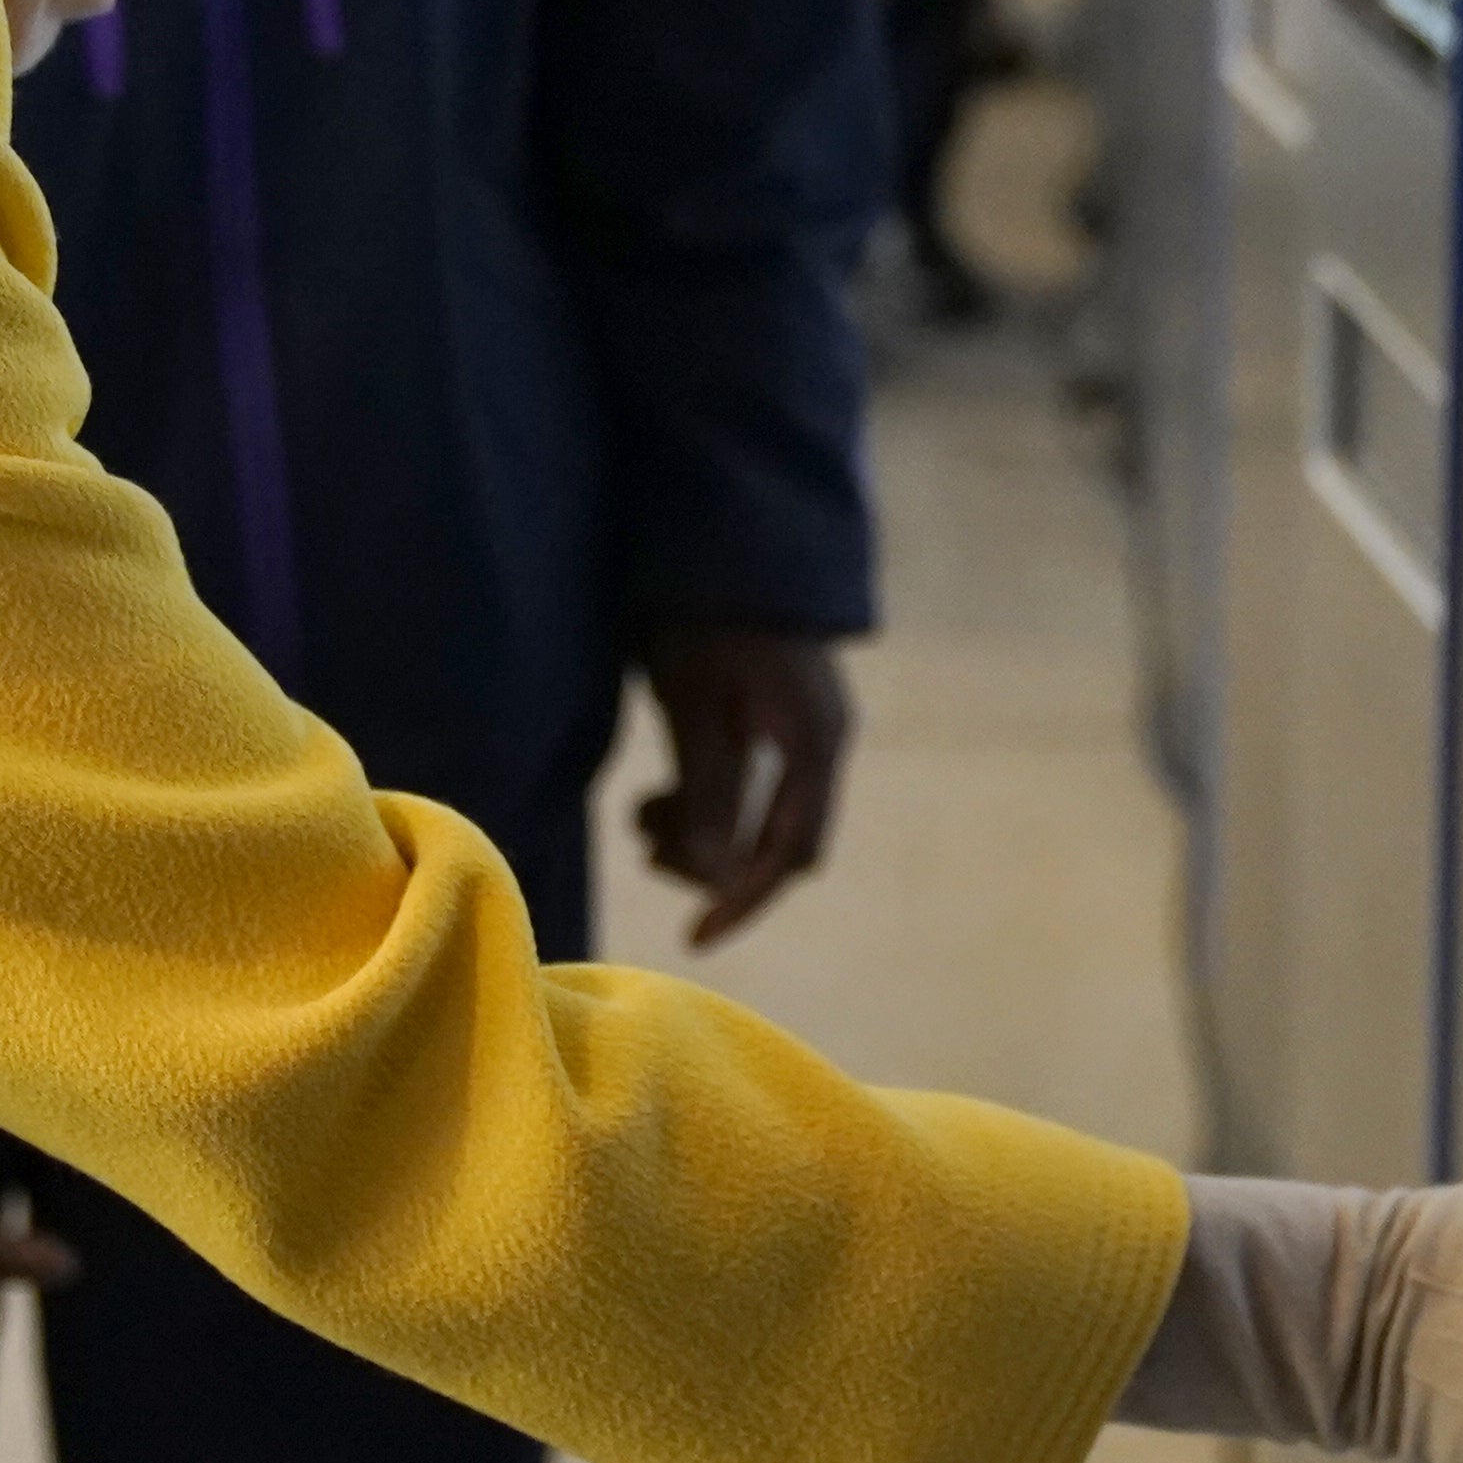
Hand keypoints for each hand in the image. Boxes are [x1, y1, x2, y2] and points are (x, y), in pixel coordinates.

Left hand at [629, 621, 853, 944]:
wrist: (719, 526)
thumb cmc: (703, 609)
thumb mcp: (694, 700)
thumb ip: (710, 788)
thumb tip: (714, 875)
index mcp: (815, 741)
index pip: (790, 852)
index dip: (743, 900)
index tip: (693, 936)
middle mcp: (819, 740)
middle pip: (775, 840)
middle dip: (712, 860)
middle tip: (646, 852)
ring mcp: (799, 727)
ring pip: (757, 814)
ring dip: (702, 830)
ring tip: (643, 817)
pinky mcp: (773, 715)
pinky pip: (749, 783)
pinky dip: (705, 798)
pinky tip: (658, 795)